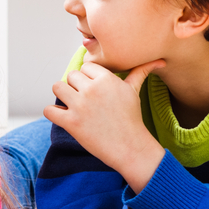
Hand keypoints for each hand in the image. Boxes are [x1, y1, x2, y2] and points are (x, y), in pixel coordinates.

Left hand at [44, 59, 166, 191]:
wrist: (130, 147)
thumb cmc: (132, 119)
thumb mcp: (134, 92)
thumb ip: (140, 72)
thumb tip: (159, 60)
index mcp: (106, 79)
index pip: (86, 66)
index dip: (88, 78)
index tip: (94, 89)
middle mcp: (92, 89)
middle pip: (71, 75)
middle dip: (76, 86)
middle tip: (85, 100)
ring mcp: (80, 106)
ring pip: (57, 87)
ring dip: (62, 95)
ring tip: (72, 105)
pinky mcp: (71, 123)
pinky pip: (50, 110)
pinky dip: (53, 113)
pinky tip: (63, 116)